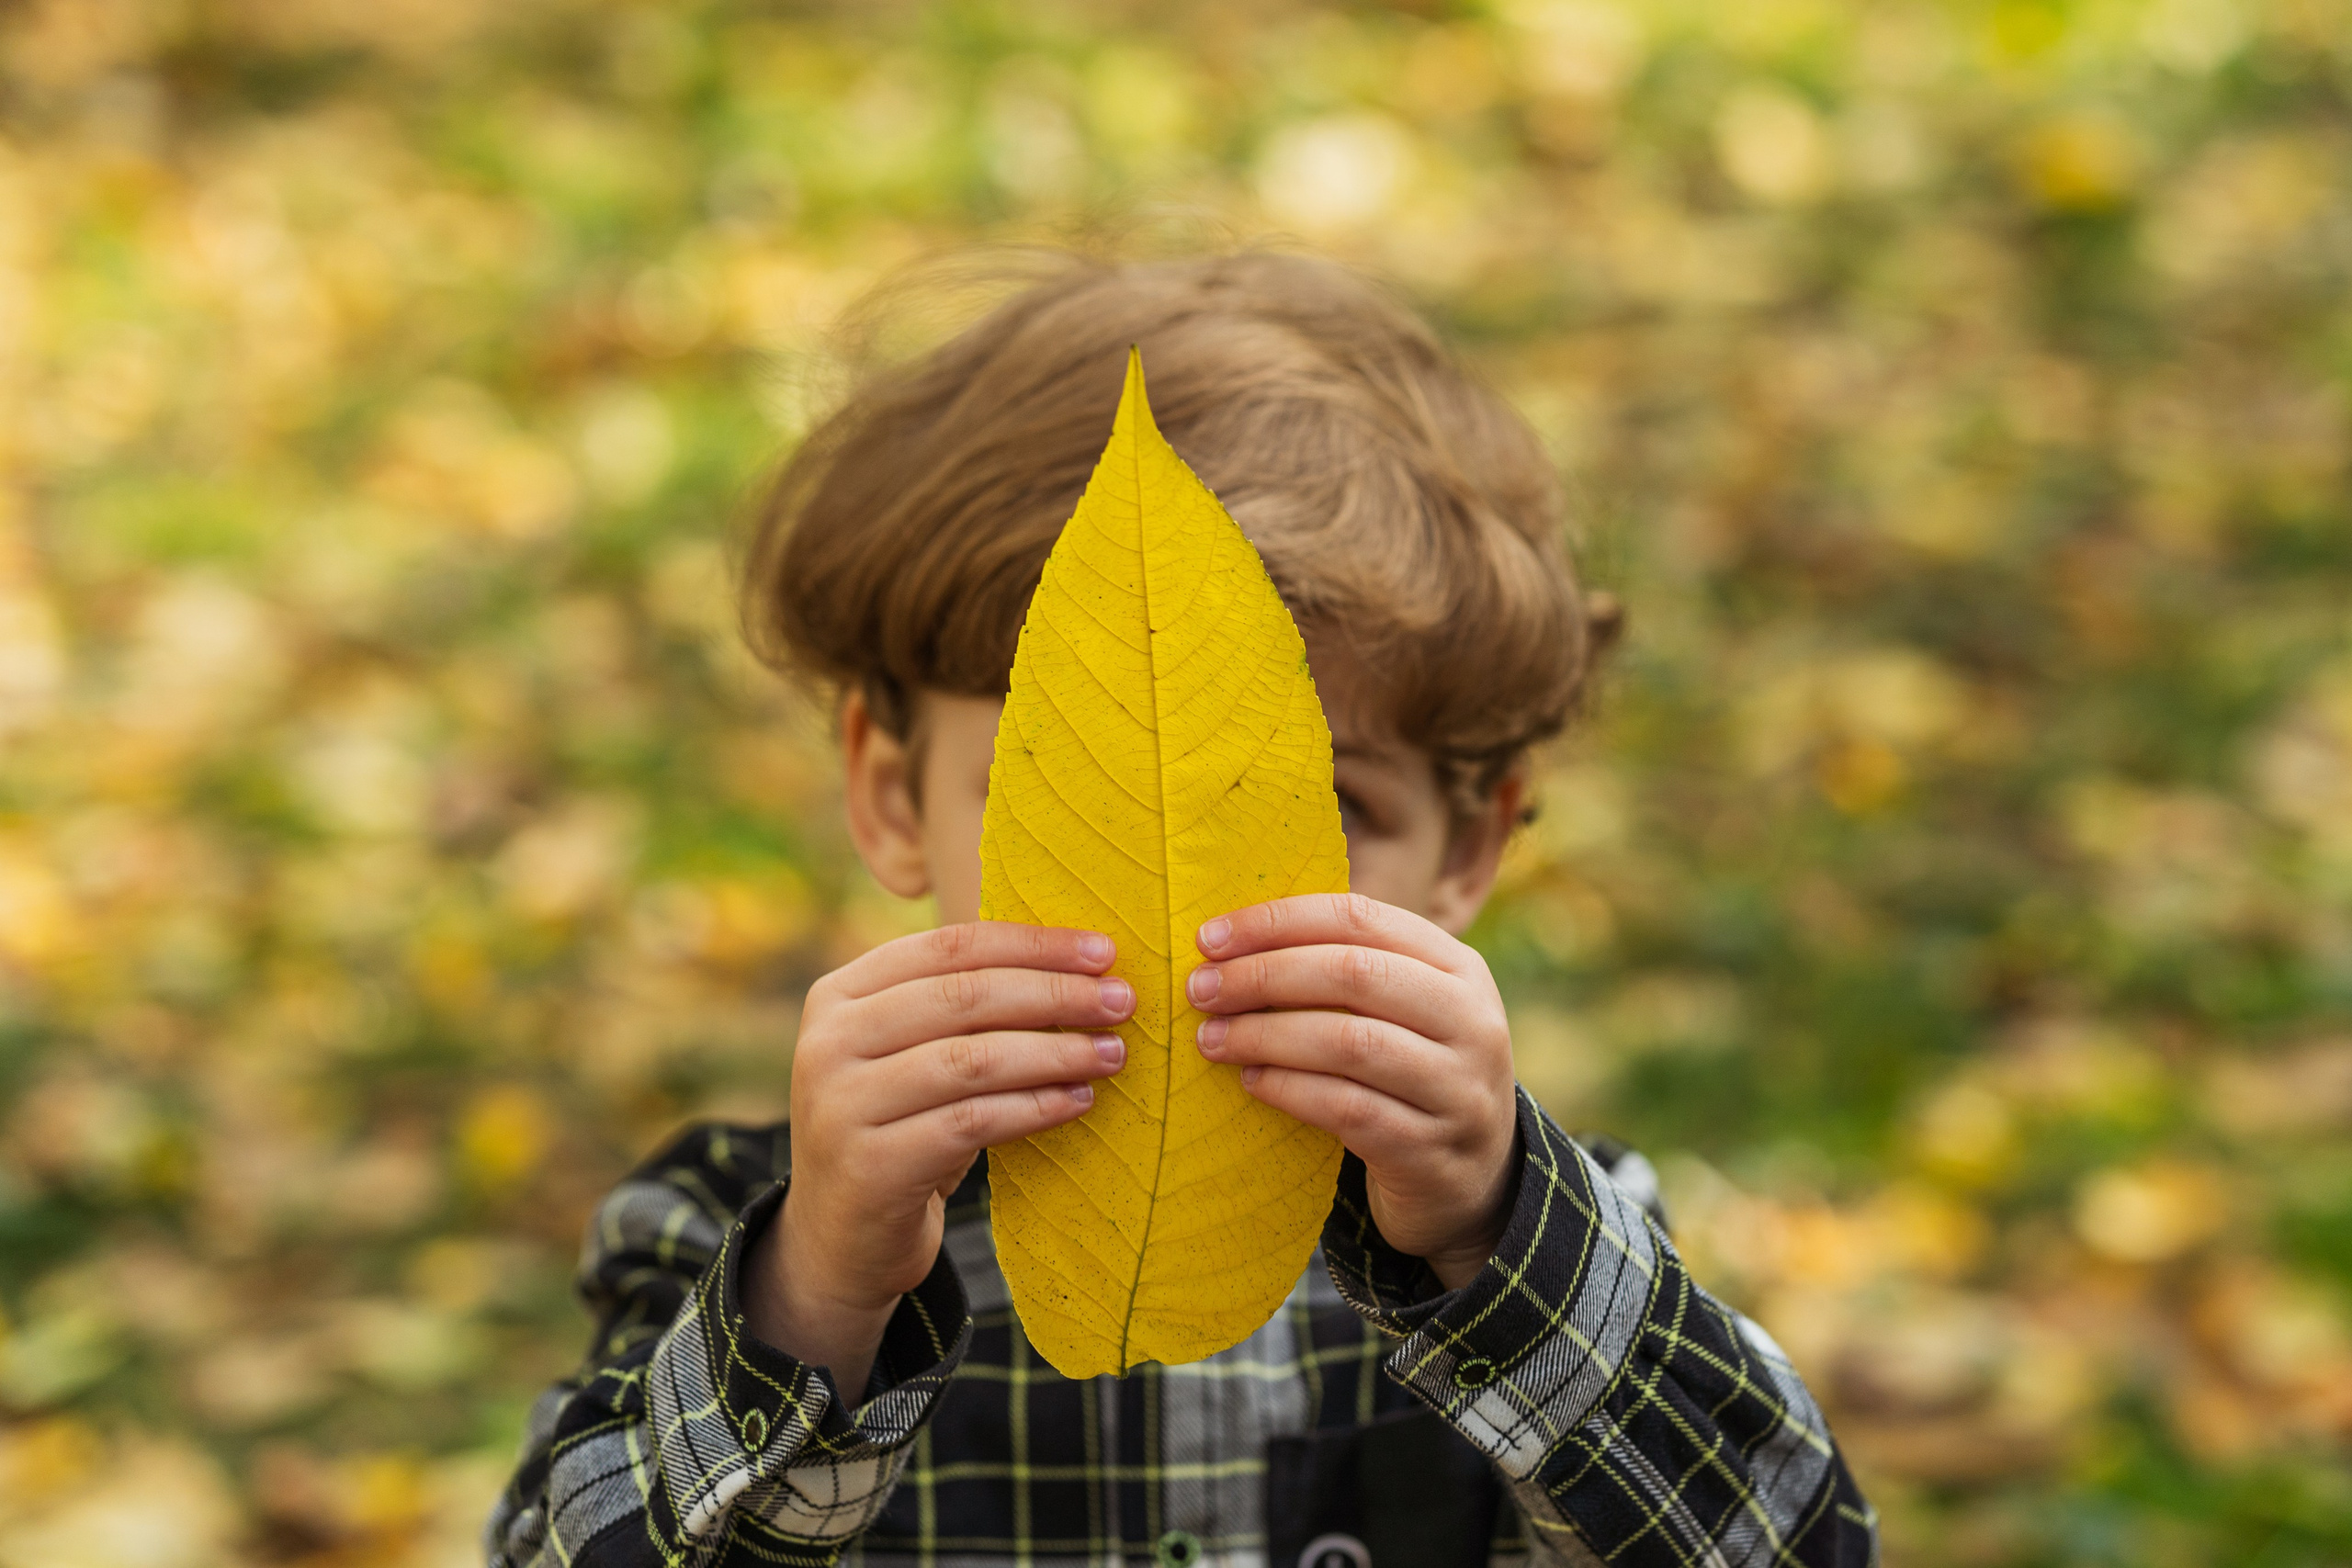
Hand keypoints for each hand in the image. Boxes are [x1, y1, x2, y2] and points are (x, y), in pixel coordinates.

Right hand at [747, 922, 1134, 1397]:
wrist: (843, 1239)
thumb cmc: (901, 1128)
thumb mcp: (912, 1052)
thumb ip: (963, 1003)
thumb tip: (1080, 962)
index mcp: (840, 994)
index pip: (950, 945)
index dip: (1034, 945)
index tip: (1104, 951)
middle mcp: (829, 1041)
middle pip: (964, 996)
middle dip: (1055, 994)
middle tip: (1122, 1001)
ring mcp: (842, 1104)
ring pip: (973, 1059)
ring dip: (1055, 1052)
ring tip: (1112, 1053)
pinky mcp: (871, 1164)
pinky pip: (974, 1123)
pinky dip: (1035, 1107)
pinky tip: (1079, 1101)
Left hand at [1188, 893, 1518, 1290]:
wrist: (1473, 1178)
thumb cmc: (1412, 1072)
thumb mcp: (1404, 1011)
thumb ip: (1344, 969)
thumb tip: (1231, 940)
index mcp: (1457, 967)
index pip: (1360, 918)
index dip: (1278, 922)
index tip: (1210, 938)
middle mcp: (1470, 1020)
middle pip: (1354, 973)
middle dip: (1263, 975)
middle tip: (1201, 989)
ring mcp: (1457, 1087)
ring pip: (1350, 1041)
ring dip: (1267, 1035)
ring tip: (1213, 1038)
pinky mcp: (1430, 1148)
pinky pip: (1347, 1108)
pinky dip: (1289, 1089)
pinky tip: (1252, 1082)